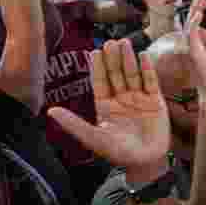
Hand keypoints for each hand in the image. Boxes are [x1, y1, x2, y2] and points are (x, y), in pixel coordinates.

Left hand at [48, 40, 170, 172]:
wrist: (146, 162)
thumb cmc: (119, 153)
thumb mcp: (94, 138)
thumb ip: (73, 123)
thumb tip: (50, 111)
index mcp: (105, 106)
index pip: (100, 81)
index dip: (97, 67)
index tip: (94, 51)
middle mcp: (121, 99)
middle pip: (116, 74)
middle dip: (113, 58)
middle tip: (110, 42)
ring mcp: (139, 98)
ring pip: (132, 74)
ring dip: (128, 59)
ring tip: (125, 43)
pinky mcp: (155, 101)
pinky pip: (151, 81)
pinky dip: (147, 69)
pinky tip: (143, 55)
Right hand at [184, 0, 205, 98]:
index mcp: (198, 42)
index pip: (197, 21)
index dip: (199, 8)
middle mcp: (192, 43)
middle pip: (192, 19)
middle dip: (196, 5)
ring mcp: (191, 47)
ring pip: (190, 24)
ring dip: (195, 10)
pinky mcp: (194, 52)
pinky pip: (192, 35)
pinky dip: (195, 24)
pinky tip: (199, 14)